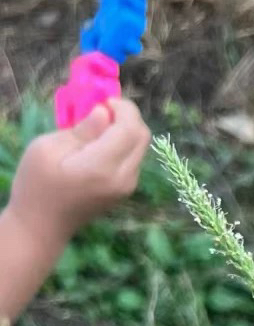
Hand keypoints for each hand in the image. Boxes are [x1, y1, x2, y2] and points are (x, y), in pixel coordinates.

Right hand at [8, 100, 150, 244]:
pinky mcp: (125, 190)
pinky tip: (99, 142)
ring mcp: (128, 186)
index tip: (102, 100)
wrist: (43, 224)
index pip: (130, 129)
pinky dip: (122, 144)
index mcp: (103, 166)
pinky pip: (133, 158)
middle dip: (127, 116)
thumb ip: (83, 130)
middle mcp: (124, 178)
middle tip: (100, 108)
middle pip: (143, 136)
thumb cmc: (38, 183)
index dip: (122, 107)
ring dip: (125, 129)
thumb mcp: (49, 148)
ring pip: (140, 147)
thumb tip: (105, 112)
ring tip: (95, 125)